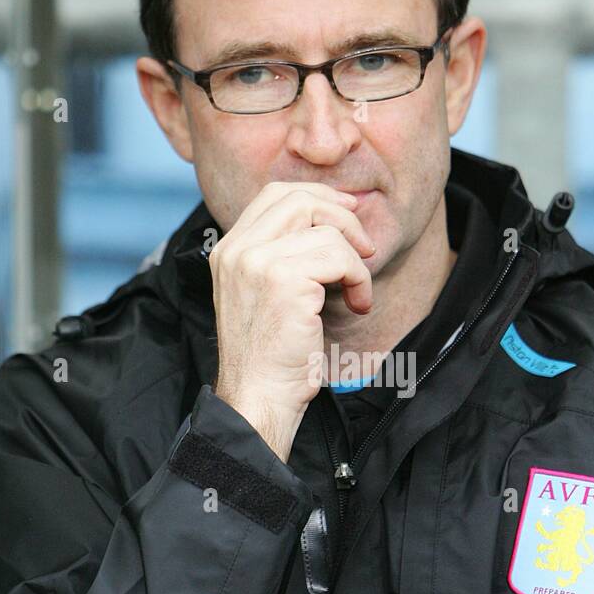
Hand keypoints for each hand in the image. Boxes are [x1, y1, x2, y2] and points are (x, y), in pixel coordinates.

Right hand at [208, 181, 375, 460]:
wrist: (259, 399)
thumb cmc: (271, 357)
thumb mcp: (267, 295)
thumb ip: (283, 256)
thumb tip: (331, 219)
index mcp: (228, 250)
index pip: (275, 194)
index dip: (319, 196)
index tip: (349, 214)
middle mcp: (236, 250)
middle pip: (300, 198)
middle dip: (343, 217)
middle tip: (365, 249)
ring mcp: (256, 262)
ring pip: (326, 229)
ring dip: (355, 259)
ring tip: (358, 291)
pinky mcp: (283, 280)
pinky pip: (339, 257)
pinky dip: (359, 279)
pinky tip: (358, 304)